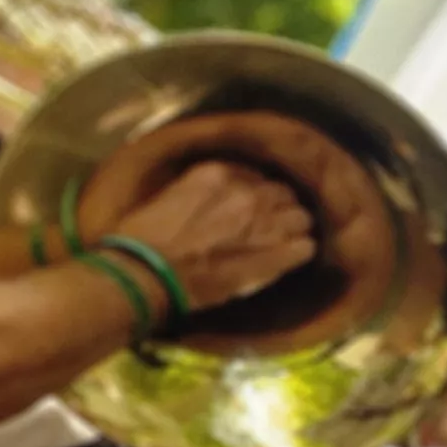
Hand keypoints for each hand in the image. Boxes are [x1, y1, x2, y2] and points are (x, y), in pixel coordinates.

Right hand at [106, 159, 313, 310]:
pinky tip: (287, 259)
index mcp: (216, 173)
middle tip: (263, 225)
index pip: (252, 175)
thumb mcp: (166, 198)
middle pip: (282, 194)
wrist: (146, 272)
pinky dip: (298, 253)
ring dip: (291, 229)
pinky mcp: (276, 254)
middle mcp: (247, 192)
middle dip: (276, 208)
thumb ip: (196, 193)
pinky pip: (304, 248)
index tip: (244, 206)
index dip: (250, 193)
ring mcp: (265, 223)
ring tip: (279, 242)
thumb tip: (208, 202)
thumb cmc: (141, 238)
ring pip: (300, 218)